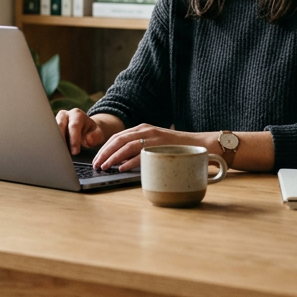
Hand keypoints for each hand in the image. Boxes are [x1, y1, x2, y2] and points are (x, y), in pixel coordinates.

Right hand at [56, 108, 105, 155]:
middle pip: (59, 125)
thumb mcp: (98, 135)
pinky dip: (51, 143)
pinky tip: (54, 152)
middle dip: (62, 140)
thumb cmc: (92, 133)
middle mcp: (65, 115)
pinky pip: (48, 135)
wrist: (86, 131)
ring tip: (59, 153)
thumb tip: (88, 139)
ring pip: (51, 130)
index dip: (74, 140)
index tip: (76, 152)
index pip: (74, 126)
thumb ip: (95, 137)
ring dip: (54, 142)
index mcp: (77, 114)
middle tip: (65, 154)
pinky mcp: (51, 128)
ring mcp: (56, 120)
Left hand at [92, 124, 206, 172]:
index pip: (118, 136)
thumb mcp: (155, 144)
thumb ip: (141, 148)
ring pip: (126, 146)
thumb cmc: (177, 148)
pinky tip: (121, 168)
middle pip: (118, 139)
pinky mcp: (160, 146)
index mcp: (143, 128)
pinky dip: (129, 161)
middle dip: (104, 152)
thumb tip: (122, 161)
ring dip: (112, 157)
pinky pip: (140, 154)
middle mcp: (146, 130)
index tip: (97, 158)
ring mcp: (153, 137)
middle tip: (96, 164)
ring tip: (104, 167)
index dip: (105, 147)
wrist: (201, 144)